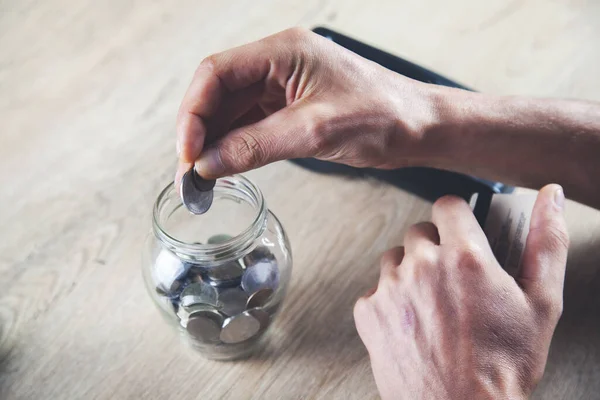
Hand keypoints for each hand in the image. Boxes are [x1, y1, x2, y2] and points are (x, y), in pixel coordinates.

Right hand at [175, 27, 435, 184]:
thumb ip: (257, 145)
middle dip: (200, 132)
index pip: (217, 73)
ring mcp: (284, 85)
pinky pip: (252, 124)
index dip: (194, 112)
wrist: (422, 126)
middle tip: (190, 173)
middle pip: (219, 92)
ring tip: (202, 178)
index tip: (188, 152)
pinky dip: (236, 146)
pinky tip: (226, 166)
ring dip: (215, 142)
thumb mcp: (316, 132)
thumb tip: (208, 163)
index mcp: (284, 51)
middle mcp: (278, 63)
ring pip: (233, 110)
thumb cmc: (384, 116)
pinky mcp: (292, 107)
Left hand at [353, 184, 568, 399]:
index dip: (456, 219)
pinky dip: (390, 301)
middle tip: (452, 280)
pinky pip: (375, 290)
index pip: (447, 206)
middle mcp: (422, 265)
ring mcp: (391, 288)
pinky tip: (413, 323)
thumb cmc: (504, 364)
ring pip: (394, 258)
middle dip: (434, 248)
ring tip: (432, 303)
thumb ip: (546, 242)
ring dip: (409, 272)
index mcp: (465, 256)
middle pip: (419, 232)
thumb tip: (549, 197)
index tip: (460, 235)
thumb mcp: (541, 302)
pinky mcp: (369, 312)